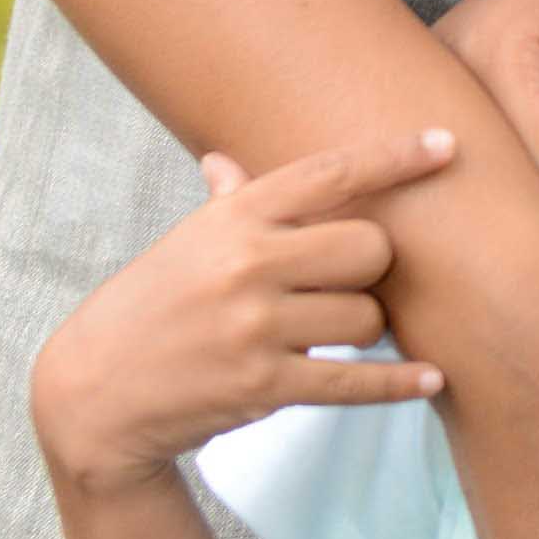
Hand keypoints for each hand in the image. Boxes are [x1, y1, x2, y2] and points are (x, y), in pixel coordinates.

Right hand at [30, 129, 455, 495]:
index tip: (445, 145)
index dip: (394, 158)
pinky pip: (354, 383)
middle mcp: (247, 264)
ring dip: (364, 328)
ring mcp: (256, 328)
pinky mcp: (264, 388)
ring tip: (331, 333)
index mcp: (233, 218)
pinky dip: (399, 383)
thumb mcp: (182, 245)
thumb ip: (224, 204)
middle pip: (369, 246)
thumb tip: (227, 160)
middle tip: (349, 282)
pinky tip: (431, 379)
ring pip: (366, 317)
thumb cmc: (147, 308)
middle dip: (373, 266)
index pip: (330, 173)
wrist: (93, 393)